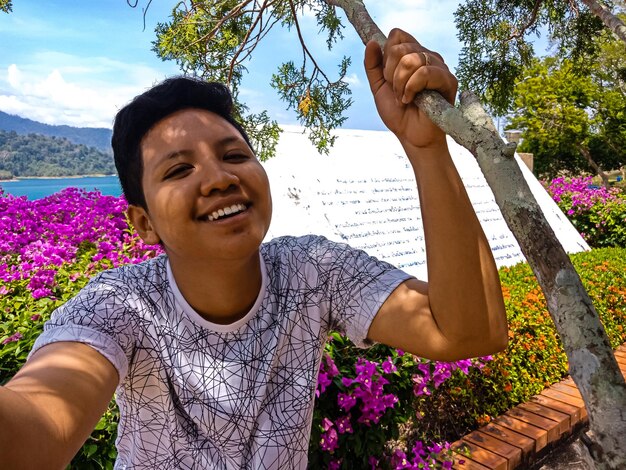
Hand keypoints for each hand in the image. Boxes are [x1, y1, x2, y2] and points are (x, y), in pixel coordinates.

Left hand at [364, 28, 457, 148]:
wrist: (411, 136)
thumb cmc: (398, 113)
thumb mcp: (378, 87)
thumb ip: (372, 66)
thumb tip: (371, 42)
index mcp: (413, 54)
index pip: (397, 35)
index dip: (387, 55)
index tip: (387, 76)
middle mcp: (427, 56)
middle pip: (400, 48)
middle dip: (391, 75)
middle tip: (396, 92)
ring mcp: (439, 67)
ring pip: (411, 59)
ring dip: (400, 84)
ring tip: (403, 98)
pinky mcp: (448, 80)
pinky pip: (424, 73)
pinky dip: (411, 88)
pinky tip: (411, 100)